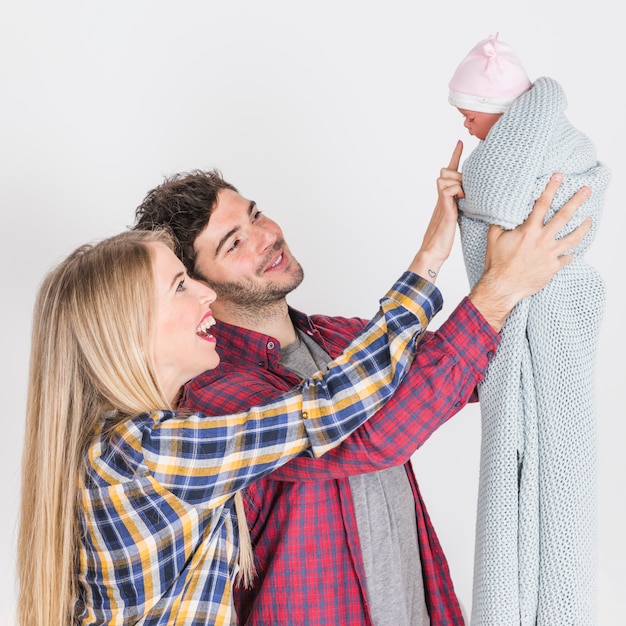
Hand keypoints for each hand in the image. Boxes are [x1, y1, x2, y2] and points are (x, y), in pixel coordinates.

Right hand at [408, 141, 464, 280]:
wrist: (433, 252)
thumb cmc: (444, 239)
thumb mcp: (456, 217)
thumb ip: (460, 205)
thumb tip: (472, 199)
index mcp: (446, 198)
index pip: (450, 172)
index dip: (455, 156)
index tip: (460, 142)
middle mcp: (442, 197)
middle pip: (445, 171)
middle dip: (457, 172)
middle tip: (465, 187)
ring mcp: (442, 202)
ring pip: (445, 178)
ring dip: (457, 182)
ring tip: (464, 196)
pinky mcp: (444, 210)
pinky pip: (448, 191)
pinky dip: (456, 190)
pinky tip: (462, 199)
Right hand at [469, 173, 591, 330]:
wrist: (503, 286)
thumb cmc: (497, 263)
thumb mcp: (493, 239)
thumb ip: (499, 224)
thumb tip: (500, 212)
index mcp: (529, 230)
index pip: (542, 204)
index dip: (551, 188)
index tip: (558, 176)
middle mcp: (542, 240)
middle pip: (564, 216)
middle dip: (576, 201)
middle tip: (586, 191)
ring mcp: (550, 254)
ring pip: (573, 238)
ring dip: (583, 227)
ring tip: (589, 220)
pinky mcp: (553, 267)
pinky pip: (565, 259)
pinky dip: (568, 255)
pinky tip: (570, 253)